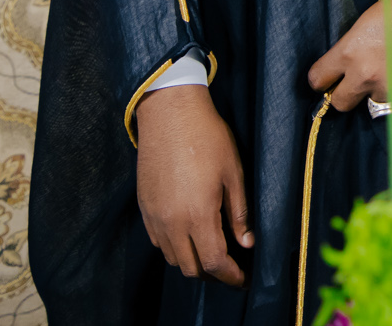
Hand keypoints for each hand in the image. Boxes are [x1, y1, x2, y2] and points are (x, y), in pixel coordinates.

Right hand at [135, 84, 252, 286]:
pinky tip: (189, 234)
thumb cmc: (207, 138)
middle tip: (231, 267)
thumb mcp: (233, 173)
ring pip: (172, 257)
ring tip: (212, 251)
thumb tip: (247, 242)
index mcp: (198, 214)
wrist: (169, 113)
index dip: (230, 276)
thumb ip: (239, 212)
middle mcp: (171, 222)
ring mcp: (154, 216)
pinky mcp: (144, 207)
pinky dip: (174, 247)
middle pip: (190, 267)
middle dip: (212, 273)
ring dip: (192, 261)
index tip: (243, 279)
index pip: (214, 262)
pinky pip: (158, 241)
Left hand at [306, 0, 391, 111]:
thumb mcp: (373, 17)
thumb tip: (351, 62)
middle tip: (358, 79)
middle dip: (346, 92)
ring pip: (377, 100)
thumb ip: (356, 45)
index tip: (327, 76)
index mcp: (351, 52)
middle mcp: (368, 75)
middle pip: (341, 102)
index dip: (322, 77)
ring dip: (382, 89)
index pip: (318, 79)